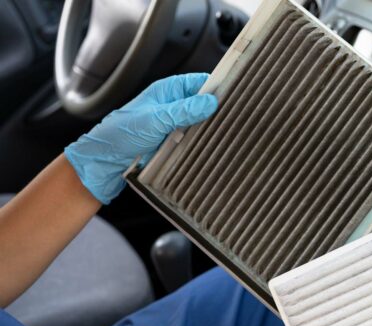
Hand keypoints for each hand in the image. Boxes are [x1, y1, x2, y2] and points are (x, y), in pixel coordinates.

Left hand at [64, 73, 217, 203]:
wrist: (103, 162)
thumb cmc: (120, 135)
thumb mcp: (156, 120)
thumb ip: (185, 110)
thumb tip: (211, 102)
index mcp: (166, 91)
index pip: (199, 82)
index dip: (216, 86)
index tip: (232, 95)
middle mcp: (171, 105)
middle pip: (203, 103)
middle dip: (214, 110)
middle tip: (229, 118)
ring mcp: (172, 124)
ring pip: (200, 122)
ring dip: (207, 128)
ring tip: (220, 133)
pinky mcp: (172, 142)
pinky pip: (193, 139)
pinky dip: (200, 141)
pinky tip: (207, 146)